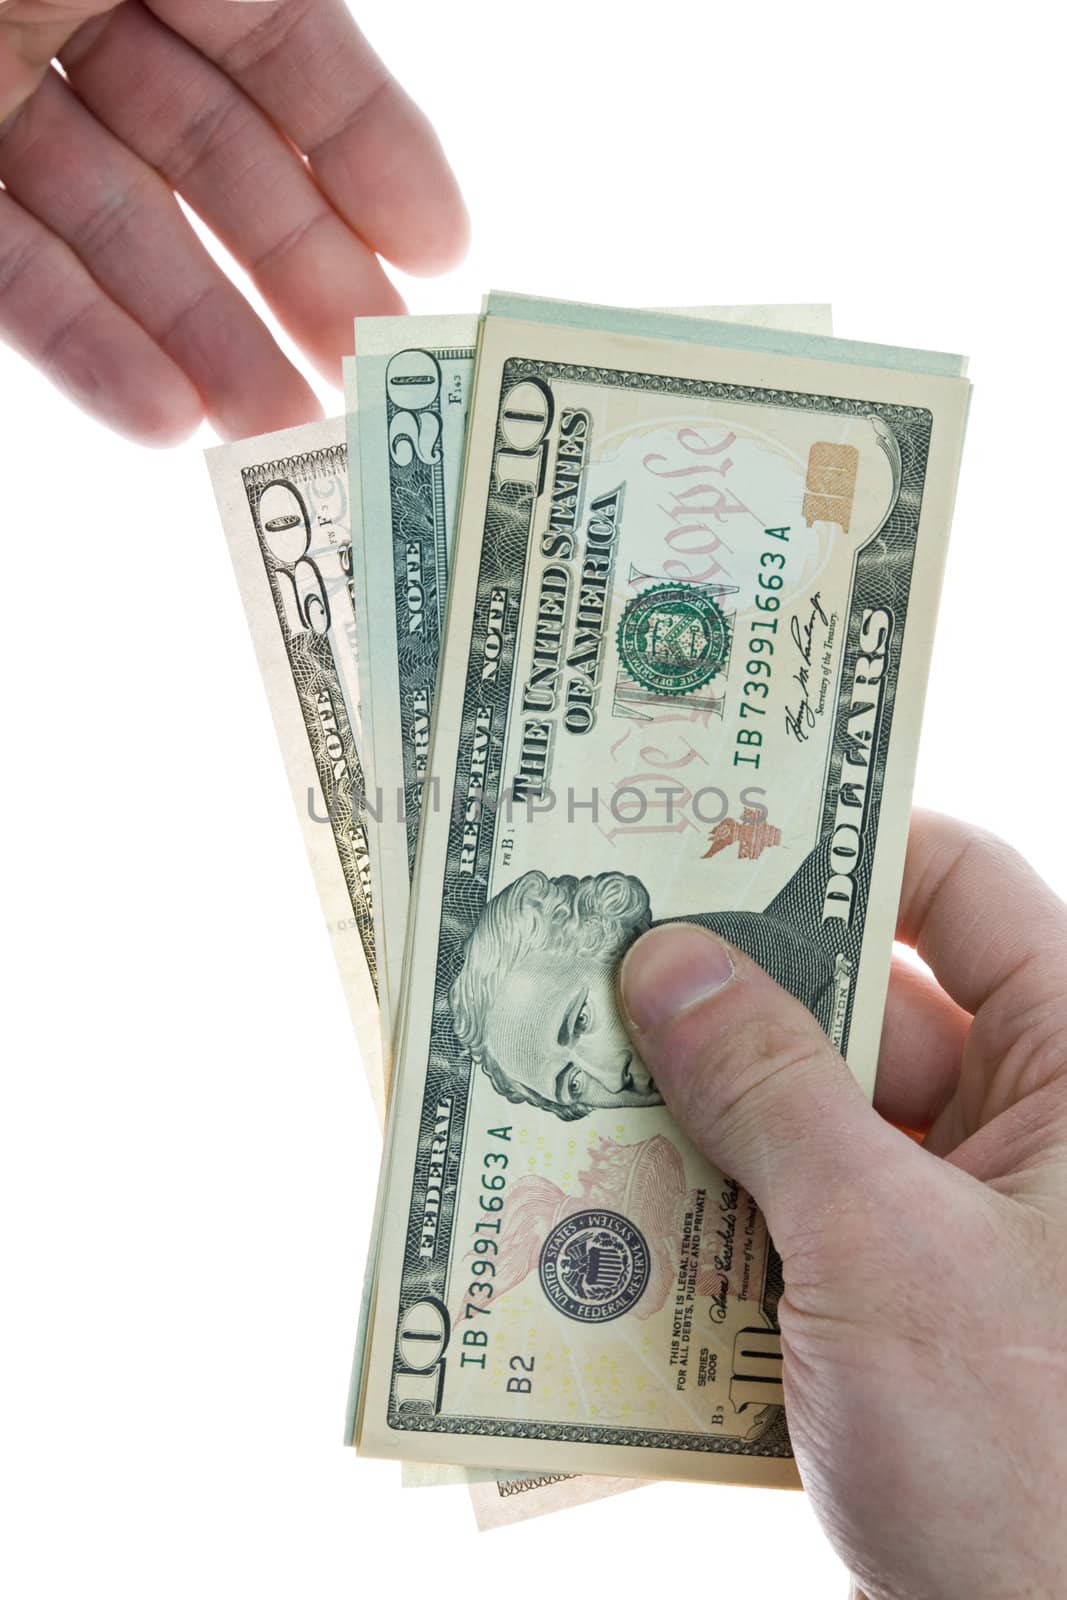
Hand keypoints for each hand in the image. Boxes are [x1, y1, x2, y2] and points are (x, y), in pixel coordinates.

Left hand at [0, 1, 466, 442]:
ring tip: (282, 426)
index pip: (279, 40)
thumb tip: (368, 128)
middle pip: (207, 154)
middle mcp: (67, 5)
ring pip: (113, 229)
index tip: (440, 251)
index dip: (368, 142)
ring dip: (204, 339)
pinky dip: (83, 347)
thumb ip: (263, 18)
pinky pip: (7, 271)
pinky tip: (165, 418)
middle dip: (296, 269)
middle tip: (367, 371)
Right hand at [619, 811, 1066, 1599]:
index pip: (966, 890)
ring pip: (810, 1109)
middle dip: (728, 990)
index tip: (711, 819)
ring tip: (568, 1072)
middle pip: (861, 999)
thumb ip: (768, 1091)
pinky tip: (607, 1201)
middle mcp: (1024, 1125)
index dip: (845, 838)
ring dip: (700, 1107)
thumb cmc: (1027, 1456)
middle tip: (596, 953)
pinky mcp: (897, 1299)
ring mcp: (958, 1216)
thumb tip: (663, 962)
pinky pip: (792, 1207)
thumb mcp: (882, 1250)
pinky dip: (710, 1202)